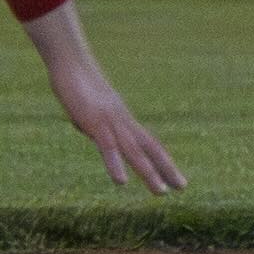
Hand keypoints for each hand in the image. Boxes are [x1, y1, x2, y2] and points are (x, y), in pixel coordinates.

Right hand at [23, 2, 186, 192]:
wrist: (71, 61)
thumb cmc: (76, 84)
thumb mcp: (89, 111)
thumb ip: (95, 125)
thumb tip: (94, 134)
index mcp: (123, 119)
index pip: (149, 143)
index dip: (163, 161)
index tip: (177, 178)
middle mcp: (122, 121)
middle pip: (149, 147)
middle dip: (166, 169)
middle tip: (183, 188)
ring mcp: (110, 122)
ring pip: (133, 151)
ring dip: (148, 172)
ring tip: (161, 192)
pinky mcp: (94, 122)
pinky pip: (107, 147)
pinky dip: (115, 164)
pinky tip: (121, 182)